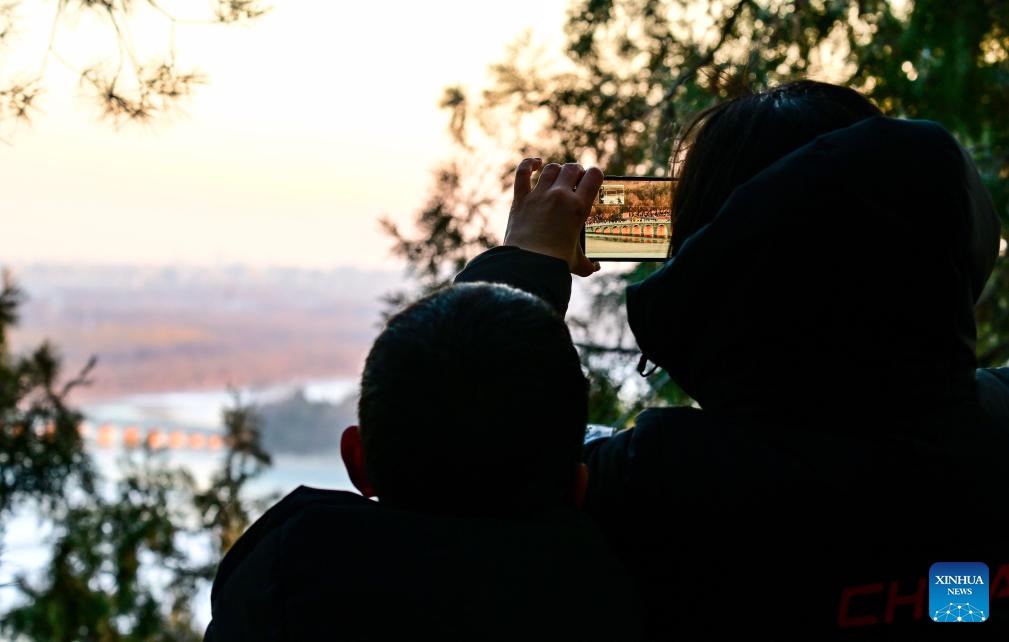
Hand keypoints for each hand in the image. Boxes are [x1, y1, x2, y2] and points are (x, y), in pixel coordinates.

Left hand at [503, 158, 602, 276]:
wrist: (529, 264)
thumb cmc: (556, 263)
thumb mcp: (578, 262)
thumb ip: (589, 264)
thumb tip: (595, 267)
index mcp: (579, 207)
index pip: (594, 175)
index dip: (595, 174)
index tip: (592, 180)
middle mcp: (560, 195)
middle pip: (572, 168)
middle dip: (576, 172)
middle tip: (576, 181)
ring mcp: (539, 195)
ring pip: (551, 168)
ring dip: (558, 170)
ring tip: (559, 178)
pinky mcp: (521, 199)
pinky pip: (523, 172)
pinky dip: (529, 164)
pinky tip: (536, 164)